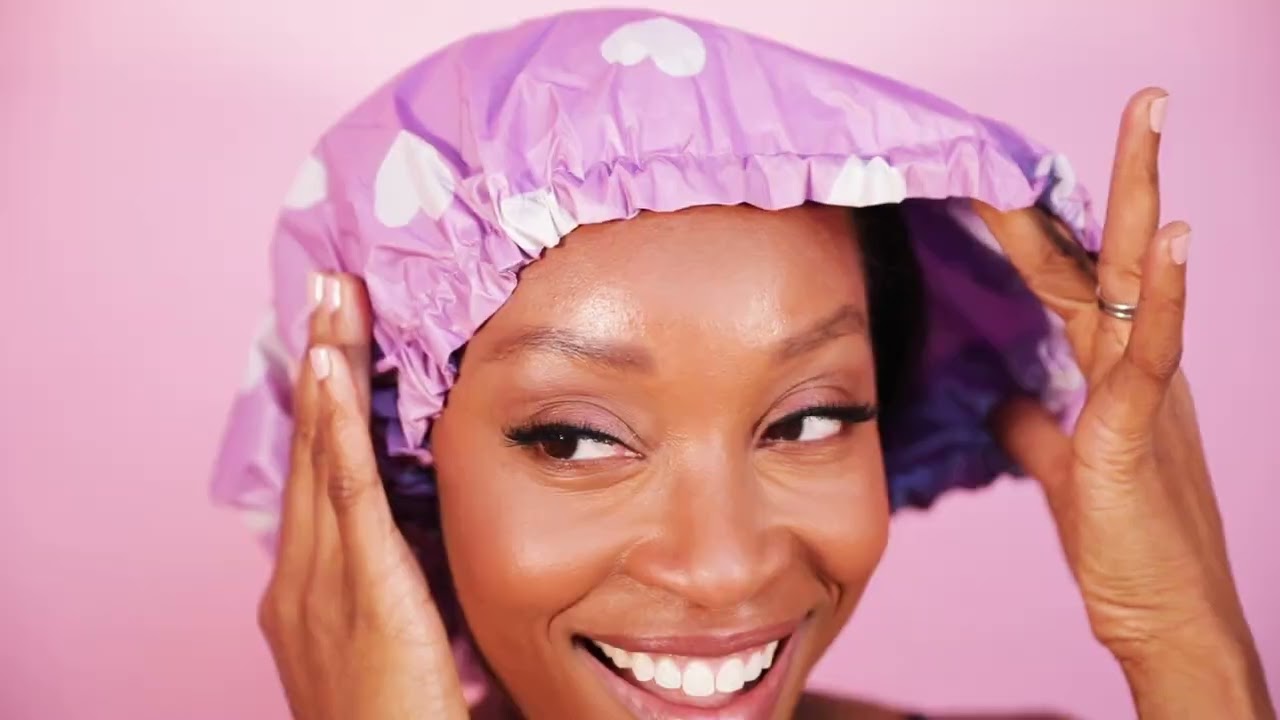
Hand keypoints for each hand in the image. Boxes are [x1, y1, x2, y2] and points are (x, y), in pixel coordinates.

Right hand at [257, 273, 469, 719]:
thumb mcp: (397, 641)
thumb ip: (404, 585)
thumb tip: (432, 539)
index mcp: (310, 586)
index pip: (318, 475)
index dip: (325, 402)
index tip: (335, 341)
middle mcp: (300, 574)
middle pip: (311, 447)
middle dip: (319, 364)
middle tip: (326, 288)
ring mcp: (317, 579)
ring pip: (321, 451)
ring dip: (325, 369)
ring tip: (329, 299)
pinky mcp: (355, 587)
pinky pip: (342, 489)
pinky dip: (333, 423)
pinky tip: (328, 368)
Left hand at [975, 89, 1273, 716]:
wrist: (1162, 619)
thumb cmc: (1125, 547)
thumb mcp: (1066, 470)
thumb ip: (1037, 427)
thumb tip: (1006, 397)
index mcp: (1115, 371)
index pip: (1075, 278)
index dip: (1042, 225)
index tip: (1011, 172)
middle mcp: (1138, 367)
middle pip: (1117, 254)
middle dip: (1120, 174)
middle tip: (1143, 96)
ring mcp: (1148, 393)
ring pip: (1140, 278)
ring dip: (1140, 196)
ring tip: (1150, 118)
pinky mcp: (1143, 432)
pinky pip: (1155, 351)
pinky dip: (1164, 294)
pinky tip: (1169, 238)